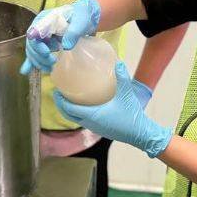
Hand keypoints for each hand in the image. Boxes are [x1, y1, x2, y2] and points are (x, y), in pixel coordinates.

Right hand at [20, 0, 101, 74]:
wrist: (85, 18)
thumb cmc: (82, 16)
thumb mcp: (80, 22)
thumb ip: (73, 32)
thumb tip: (65, 46)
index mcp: (45, 19)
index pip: (34, 33)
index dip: (37, 45)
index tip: (47, 53)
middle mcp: (40, 27)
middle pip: (32, 44)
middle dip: (40, 56)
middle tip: (53, 62)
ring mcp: (41, 37)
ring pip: (33, 51)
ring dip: (39, 62)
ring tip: (50, 68)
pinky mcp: (44, 44)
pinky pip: (35, 54)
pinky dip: (30, 63)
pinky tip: (26, 71)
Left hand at [52, 62, 172, 156]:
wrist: (141, 134)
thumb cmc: (132, 116)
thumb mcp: (126, 94)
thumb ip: (122, 77)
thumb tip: (117, 62)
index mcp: (92, 115)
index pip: (69, 108)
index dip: (60, 100)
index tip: (56, 90)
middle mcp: (90, 123)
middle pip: (68, 114)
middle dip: (60, 104)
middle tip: (58, 92)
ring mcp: (94, 128)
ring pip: (75, 119)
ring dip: (68, 109)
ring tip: (67, 97)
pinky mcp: (99, 129)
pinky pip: (83, 121)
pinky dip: (77, 113)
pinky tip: (83, 105)